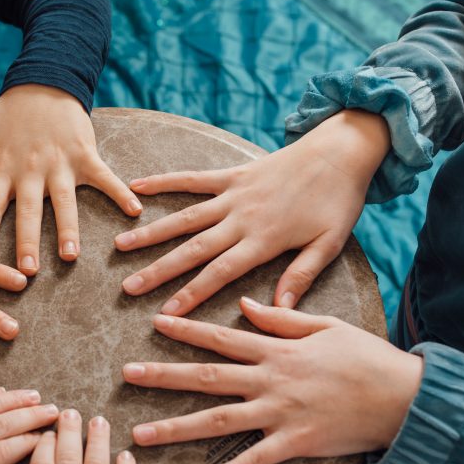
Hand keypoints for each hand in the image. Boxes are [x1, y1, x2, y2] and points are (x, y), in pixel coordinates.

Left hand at [0, 84, 141, 275]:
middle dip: (26, 241)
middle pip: (27, 211)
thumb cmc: (11, 109)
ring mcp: (60, 164)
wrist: (47, 79)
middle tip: (27, 271)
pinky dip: (120, 193)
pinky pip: (105, 178)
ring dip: (67, 229)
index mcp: (4, 167)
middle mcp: (31, 170)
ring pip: (63, 202)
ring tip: (70, 256)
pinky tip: (134, 212)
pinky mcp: (86, 155)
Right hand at [116, 110, 390, 312]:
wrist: (342, 150)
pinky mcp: (232, 174)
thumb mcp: (329, 244)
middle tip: (128, 287)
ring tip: (120, 245)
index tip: (167, 312)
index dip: (191, 294)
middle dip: (158, 270)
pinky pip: (192, 179)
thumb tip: (276, 310)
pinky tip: (136, 187)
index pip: (220, 273)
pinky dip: (164, 182)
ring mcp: (233, 194)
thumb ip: (300, 277)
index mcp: (264, 240)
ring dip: (151, 232)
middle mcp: (241, 218)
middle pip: (192, 249)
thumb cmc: (339, 201)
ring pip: (184, 217)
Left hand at [123, 297, 422, 463]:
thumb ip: (281, 317)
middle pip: (207, 377)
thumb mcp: (325, 325)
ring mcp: (280, 414)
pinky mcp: (294, 445)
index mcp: (276, 350)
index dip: (187, 329)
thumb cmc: (367, 358)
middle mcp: (270, 380)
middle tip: (126, 374)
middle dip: (163, 375)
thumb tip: (244, 304)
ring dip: (176, 427)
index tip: (155, 322)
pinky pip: (252, 463)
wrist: (405, 396)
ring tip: (140, 434)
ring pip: (218, 421)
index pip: (222, 336)